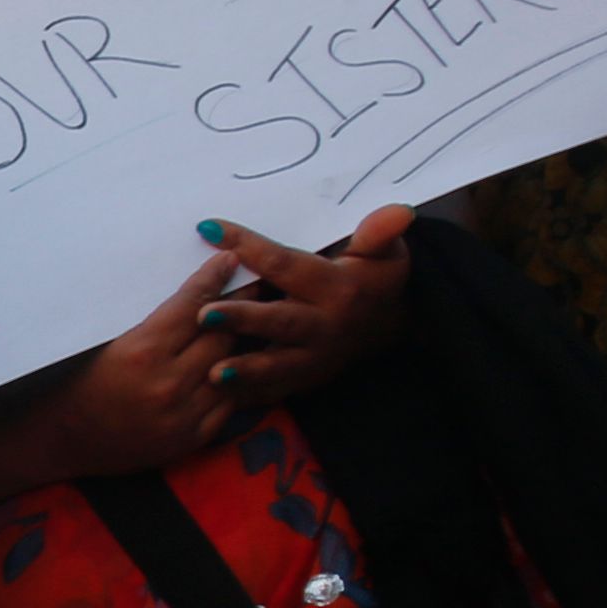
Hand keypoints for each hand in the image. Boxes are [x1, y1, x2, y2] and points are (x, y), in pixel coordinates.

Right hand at [0, 261, 241, 514]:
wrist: (63, 438)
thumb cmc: (81, 381)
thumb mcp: (113, 343)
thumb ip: (159, 322)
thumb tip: (199, 293)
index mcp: (142, 351)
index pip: (193, 306)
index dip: (214, 279)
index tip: (230, 261)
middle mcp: (167, 383)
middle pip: (222, 334)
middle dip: (242, 306)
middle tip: (257, 285)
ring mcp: (183, 414)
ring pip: (233, 367)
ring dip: (246, 343)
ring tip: (259, 322)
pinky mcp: (191, 438)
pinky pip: (231, 402)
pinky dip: (239, 381)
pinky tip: (245, 364)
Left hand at [198, 205, 416, 403]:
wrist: (390, 325)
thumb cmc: (375, 277)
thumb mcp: (385, 252)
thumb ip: (380, 233)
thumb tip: (399, 211)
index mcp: (337, 288)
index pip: (286, 264)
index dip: (248, 245)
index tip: (210, 228)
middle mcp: (324, 326)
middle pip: (279, 321)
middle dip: (243, 319)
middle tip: (206, 315)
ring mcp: (314, 358)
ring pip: (276, 365)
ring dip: (245, 369)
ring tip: (213, 372)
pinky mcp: (306, 381)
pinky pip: (274, 391)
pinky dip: (248, 396)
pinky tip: (217, 396)